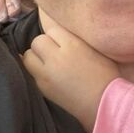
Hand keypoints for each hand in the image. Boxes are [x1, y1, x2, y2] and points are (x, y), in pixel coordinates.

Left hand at [23, 14, 118, 132]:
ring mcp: (45, 74)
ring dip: (36, 56)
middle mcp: (55, 57)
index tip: (62, 39)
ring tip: (47, 62)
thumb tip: (61, 33)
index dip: (56, 34)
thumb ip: (76, 39)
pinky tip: (48, 74)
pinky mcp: (42, 88)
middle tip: (54, 50)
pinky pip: (31, 72)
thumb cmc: (106, 75)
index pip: (51, 29)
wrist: (103, 103)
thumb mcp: (95, 49)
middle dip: (44, 44)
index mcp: (72, 45)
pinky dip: (37, 70)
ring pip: (27, 56)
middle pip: (37, 41)